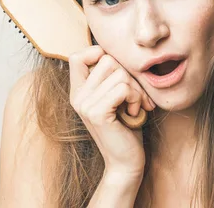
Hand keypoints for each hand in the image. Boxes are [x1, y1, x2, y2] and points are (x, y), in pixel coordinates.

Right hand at [69, 45, 155, 175]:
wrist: (125, 161)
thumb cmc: (126, 127)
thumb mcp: (114, 97)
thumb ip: (110, 77)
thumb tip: (119, 52)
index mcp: (78, 91)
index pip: (77, 55)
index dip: (98, 54)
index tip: (117, 72)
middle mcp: (77, 96)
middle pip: (106, 59)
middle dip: (129, 74)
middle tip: (135, 95)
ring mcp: (85, 105)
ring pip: (119, 74)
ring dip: (136, 89)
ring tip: (135, 106)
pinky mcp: (97, 113)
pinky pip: (123, 88)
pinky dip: (136, 98)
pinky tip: (134, 113)